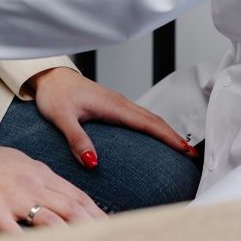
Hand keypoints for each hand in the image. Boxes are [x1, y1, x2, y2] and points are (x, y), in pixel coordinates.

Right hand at [0, 139, 105, 233]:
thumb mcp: (23, 165)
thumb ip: (44, 180)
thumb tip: (64, 194)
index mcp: (41, 174)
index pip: (77, 196)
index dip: (97, 213)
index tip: (113, 226)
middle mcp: (33, 185)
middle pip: (72, 209)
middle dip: (94, 227)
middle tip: (112, 239)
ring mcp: (14, 199)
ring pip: (52, 222)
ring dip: (72, 236)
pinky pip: (17, 234)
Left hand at [27, 68, 196, 167]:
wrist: (49, 77)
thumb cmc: (55, 95)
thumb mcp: (61, 119)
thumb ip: (77, 140)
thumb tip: (92, 162)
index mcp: (113, 105)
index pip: (148, 123)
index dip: (168, 137)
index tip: (185, 150)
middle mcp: (120, 102)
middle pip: (155, 120)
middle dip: (175, 137)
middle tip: (191, 155)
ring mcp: (118, 103)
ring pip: (149, 117)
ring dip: (166, 131)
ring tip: (180, 148)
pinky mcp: (113, 105)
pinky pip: (140, 116)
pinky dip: (153, 127)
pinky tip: (154, 136)